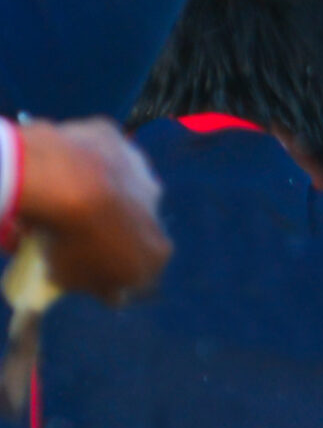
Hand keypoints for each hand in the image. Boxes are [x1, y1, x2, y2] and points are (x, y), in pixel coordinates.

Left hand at [14, 120, 170, 301]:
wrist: (62, 180)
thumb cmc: (70, 239)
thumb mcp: (74, 279)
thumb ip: (94, 284)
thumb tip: (109, 291)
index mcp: (157, 250)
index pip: (141, 268)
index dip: (113, 268)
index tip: (85, 269)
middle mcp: (158, 207)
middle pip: (133, 220)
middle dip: (110, 224)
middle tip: (71, 229)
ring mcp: (138, 168)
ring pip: (119, 181)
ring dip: (100, 188)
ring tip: (59, 195)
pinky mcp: (112, 136)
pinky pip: (96, 149)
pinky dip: (82, 156)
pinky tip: (57, 164)